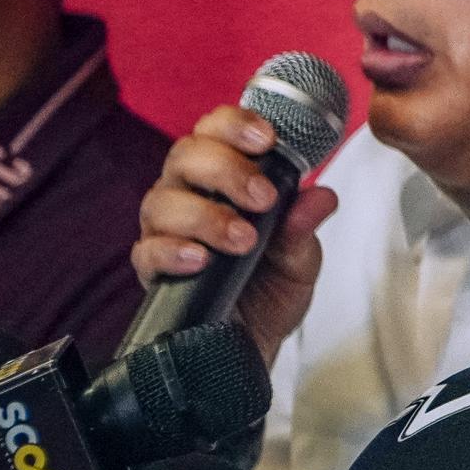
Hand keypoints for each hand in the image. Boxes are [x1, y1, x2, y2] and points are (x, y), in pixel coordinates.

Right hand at [131, 104, 337, 363]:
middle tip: (263, 198)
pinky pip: (147, 251)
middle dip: (227, 169)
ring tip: (243, 240)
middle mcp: (188, 195)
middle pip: (187, 156)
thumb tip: (321, 197)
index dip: (236, 125)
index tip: (267, 139)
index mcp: (223, 178)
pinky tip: (200, 259)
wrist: (254, 344)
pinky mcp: (152, 269)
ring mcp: (165, 230)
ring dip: (206, 215)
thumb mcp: (299, 259)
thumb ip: (303, 228)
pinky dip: (173, 251)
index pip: (216, 131)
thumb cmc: (271, 286)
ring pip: (162, 201)